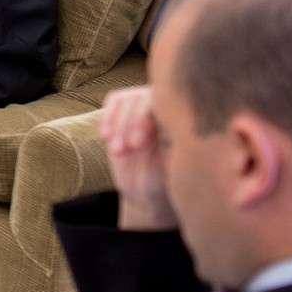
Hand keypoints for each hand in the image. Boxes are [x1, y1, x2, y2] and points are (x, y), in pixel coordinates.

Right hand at [100, 85, 176, 230]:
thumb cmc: (166, 183)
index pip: (165, 104)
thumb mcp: (171, 168)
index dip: (147, 119)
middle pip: (143, 98)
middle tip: (130, 148)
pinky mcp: (125, 111)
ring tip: (119, 152)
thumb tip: (167, 123)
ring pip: (126, 100)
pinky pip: (114, 101)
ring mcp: (145, 108)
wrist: (148, 193)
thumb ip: (170, 144)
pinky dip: (107, 118)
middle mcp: (166, 109)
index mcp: (184, 119)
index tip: (138, 145)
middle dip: (132, 123)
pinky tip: (106, 138)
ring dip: (118, 126)